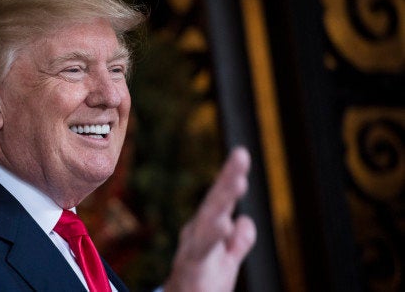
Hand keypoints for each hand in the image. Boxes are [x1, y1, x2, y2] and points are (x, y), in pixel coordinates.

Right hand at [163, 147, 256, 291]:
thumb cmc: (200, 286)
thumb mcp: (225, 264)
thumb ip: (237, 243)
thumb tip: (244, 219)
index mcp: (206, 230)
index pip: (222, 200)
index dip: (231, 177)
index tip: (241, 154)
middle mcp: (196, 234)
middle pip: (215, 203)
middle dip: (228, 179)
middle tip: (241, 154)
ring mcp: (191, 250)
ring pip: (208, 221)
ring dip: (223, 200)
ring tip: (239, 181)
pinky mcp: (190, 269)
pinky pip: (200, 251)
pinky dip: (212, 237)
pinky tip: (225, 225)